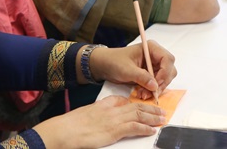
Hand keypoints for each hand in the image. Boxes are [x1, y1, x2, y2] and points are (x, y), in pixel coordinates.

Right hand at [32, 95, 165, 147]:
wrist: (66, 130)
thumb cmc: (72, 125)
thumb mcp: (84, 115)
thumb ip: (95, 114)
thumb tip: (99, 119)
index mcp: (102, 105)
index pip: (120, 100)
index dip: (134, 102)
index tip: (143, 104)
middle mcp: (109, 110)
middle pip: (133, 106)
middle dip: (149, 108)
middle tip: (161, 110)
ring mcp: (113, 120)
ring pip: (137, 115)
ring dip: (152, 117)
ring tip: (162, 118)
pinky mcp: (114, 131)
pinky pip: (134, 127)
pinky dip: (144, 127)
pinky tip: (152, 130)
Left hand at [89, 40, 176, 99]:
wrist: (105, 66)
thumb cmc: (114, 62)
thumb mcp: (126, 69)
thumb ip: (141, 76)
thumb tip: (155, 86)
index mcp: (151, 48)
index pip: (167, 59)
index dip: (165, 72)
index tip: (156, 83)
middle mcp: (155, 56)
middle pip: (169, 71)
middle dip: (161, 83)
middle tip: (151, 93)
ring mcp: (154, 65)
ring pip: (165, 80)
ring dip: (156, 89)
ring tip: (142, 94)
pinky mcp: (152, 74)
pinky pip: (158, 85)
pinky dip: (152, 91)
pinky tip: (142, 94)